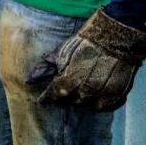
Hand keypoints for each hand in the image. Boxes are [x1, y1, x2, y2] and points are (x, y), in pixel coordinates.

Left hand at [25, 9, 145, 111]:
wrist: (114, 37)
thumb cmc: (84, 44)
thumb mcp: (59, 54)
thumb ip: (43, 70)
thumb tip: (28, 81)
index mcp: (67, 83)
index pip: (53, 97)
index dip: (47, 97)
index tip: (44, 98)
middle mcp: (84, 93)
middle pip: (70, 101)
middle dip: (64, 96)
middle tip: (63, 87)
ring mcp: (102, 95)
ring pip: (87, 105)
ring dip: (80, 99)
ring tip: (79, 87)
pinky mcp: (118, 95)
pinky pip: (105, 106)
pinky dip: (98, 102)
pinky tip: (94, 93)